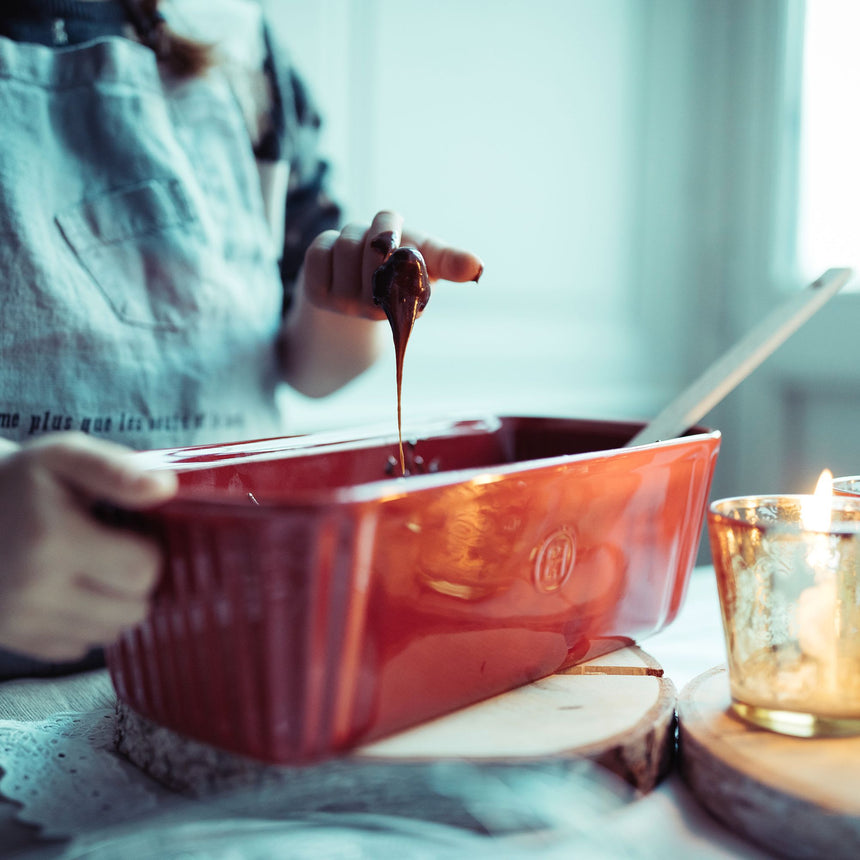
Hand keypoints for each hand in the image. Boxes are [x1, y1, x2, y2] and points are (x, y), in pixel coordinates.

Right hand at [0, 433, 176, 661]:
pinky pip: (76, 649)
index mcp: (52, 540)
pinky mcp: (10, 638)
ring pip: (108, 634)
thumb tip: (164, 488)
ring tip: (95, 571)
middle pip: (131, 610)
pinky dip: (84, 626)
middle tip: (117, 553)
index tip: (133, 534)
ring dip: (114, 606)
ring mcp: (19, 620)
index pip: (143, 571)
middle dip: (137, 582)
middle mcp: (33, 589)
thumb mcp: (64, 456)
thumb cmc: (21, 479)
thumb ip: (116, 470)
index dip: (150, 552)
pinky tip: (71, 591)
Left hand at [301, 210, 483, 319]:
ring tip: (361, 248)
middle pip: (374, 245)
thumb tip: (478, 267)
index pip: (413, 268)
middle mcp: (378, 310)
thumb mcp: (426, 257)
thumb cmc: (398, 264)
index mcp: (412, 302)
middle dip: (380, 227)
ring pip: (347, 244)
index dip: (412, 252)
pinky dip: (328, 243)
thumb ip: (449, 259)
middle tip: (385, 236)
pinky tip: (337, 258)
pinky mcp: (316, 294)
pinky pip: (320, 251)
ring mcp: (345, 305)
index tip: (410, 249)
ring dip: (354, 233)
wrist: (354, 286)